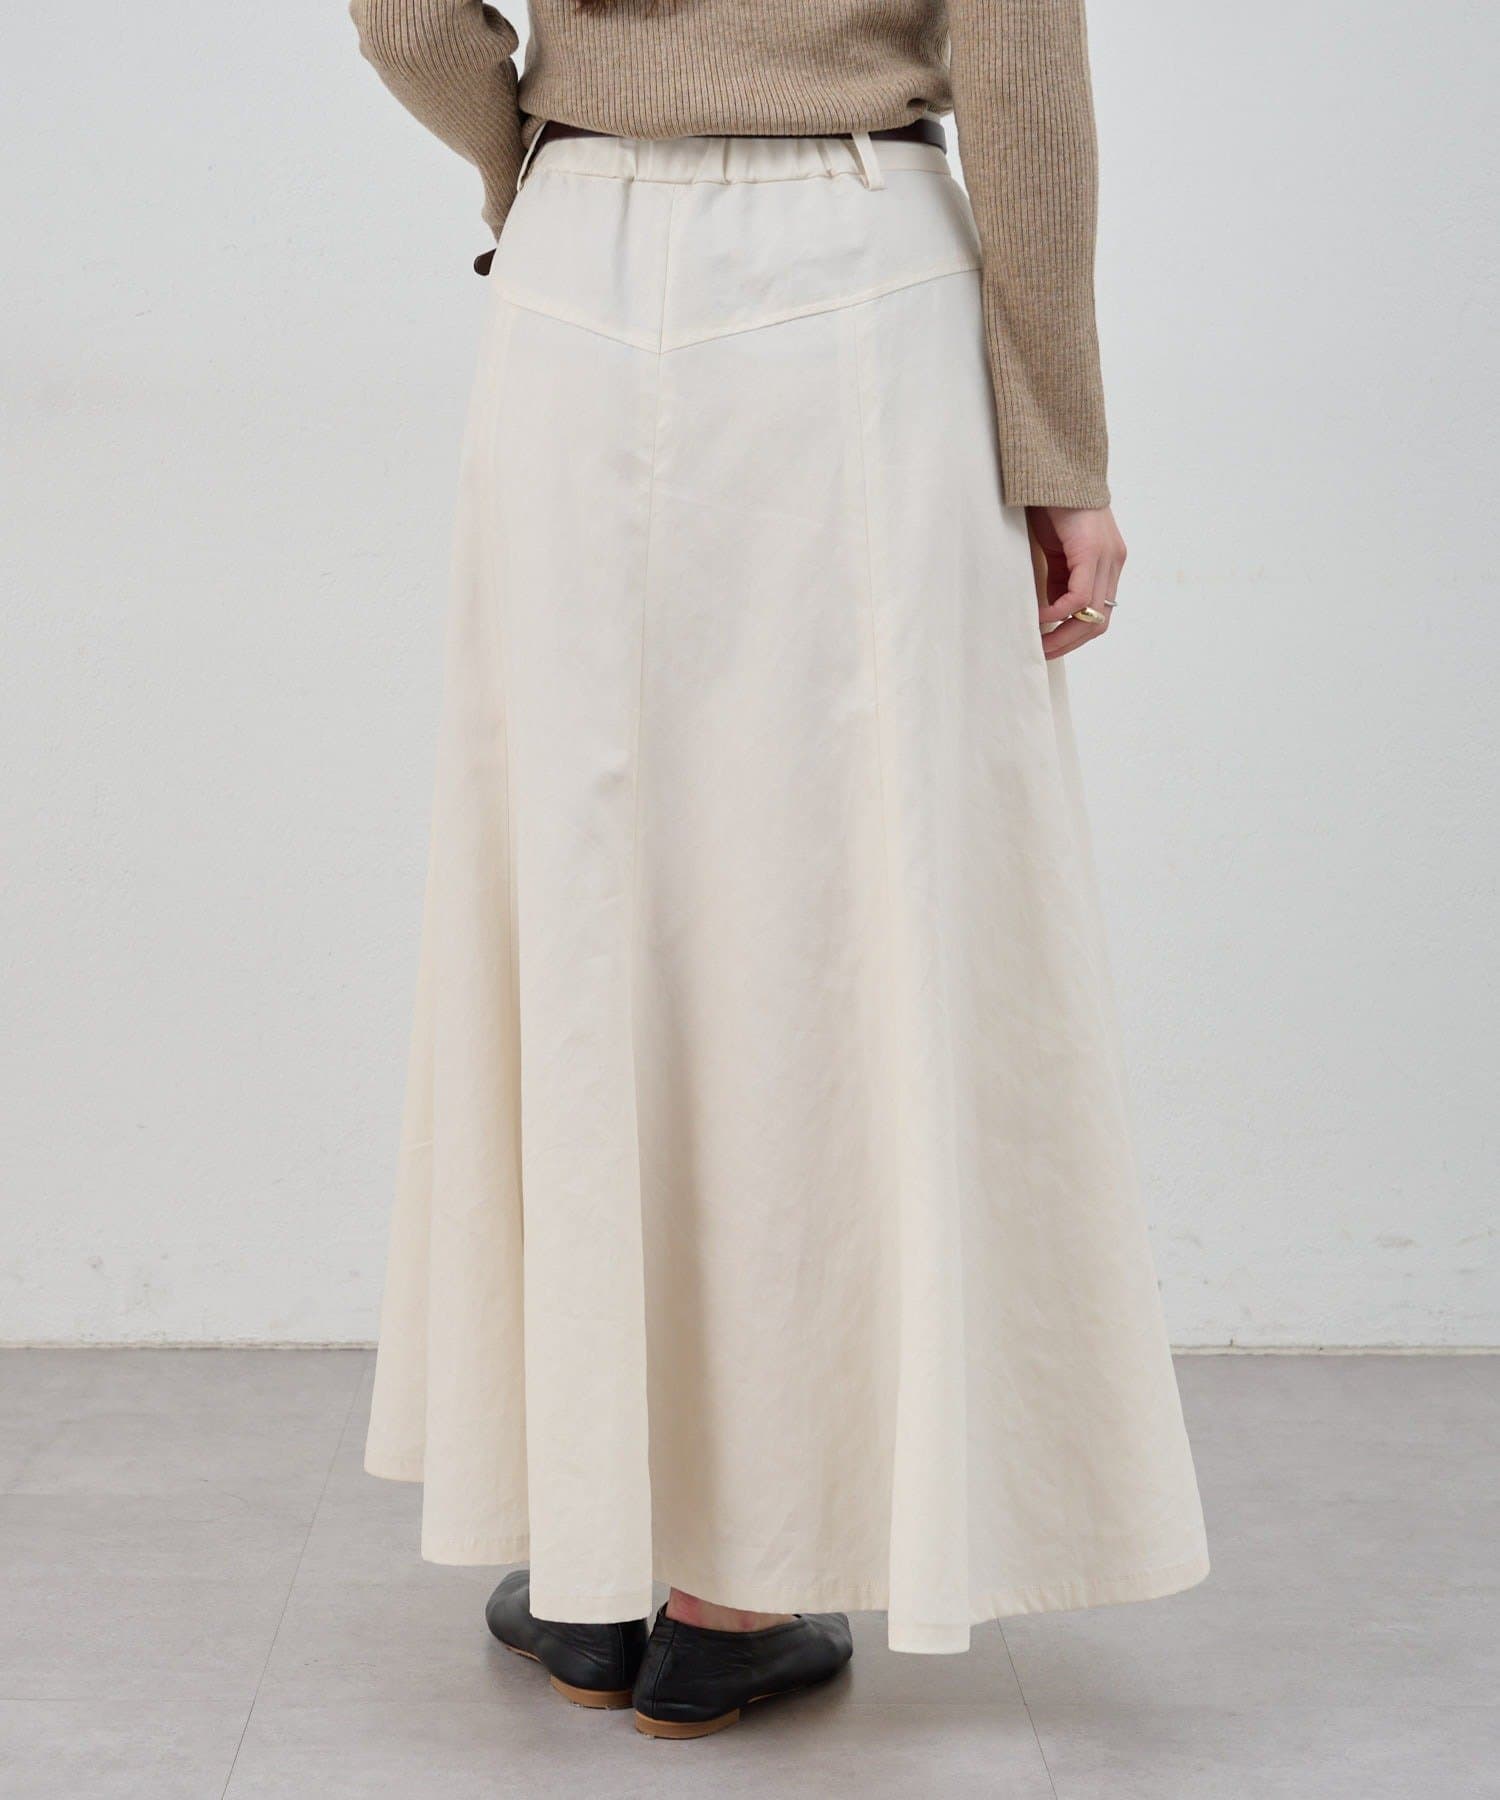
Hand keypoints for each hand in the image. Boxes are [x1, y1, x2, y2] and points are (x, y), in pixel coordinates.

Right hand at [1026, 506, 1125, 659]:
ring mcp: (1107, 556)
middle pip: (1100, 622)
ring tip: (1038, 642)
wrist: (1054, 468)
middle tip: (1041, 654)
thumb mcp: (1056, 551)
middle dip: (1069, 643)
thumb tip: (1050, 611)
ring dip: (1064, 635)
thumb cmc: (1051, 505)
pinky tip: (1038, 616)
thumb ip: (1058, 579)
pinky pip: (1079, 596)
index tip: (1048, 647)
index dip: (1074, 636)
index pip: (1098, 614)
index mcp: (1107, 562)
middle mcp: (1114, 562)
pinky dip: (1058, 613)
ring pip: (1092, 614)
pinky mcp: (1093, 550)